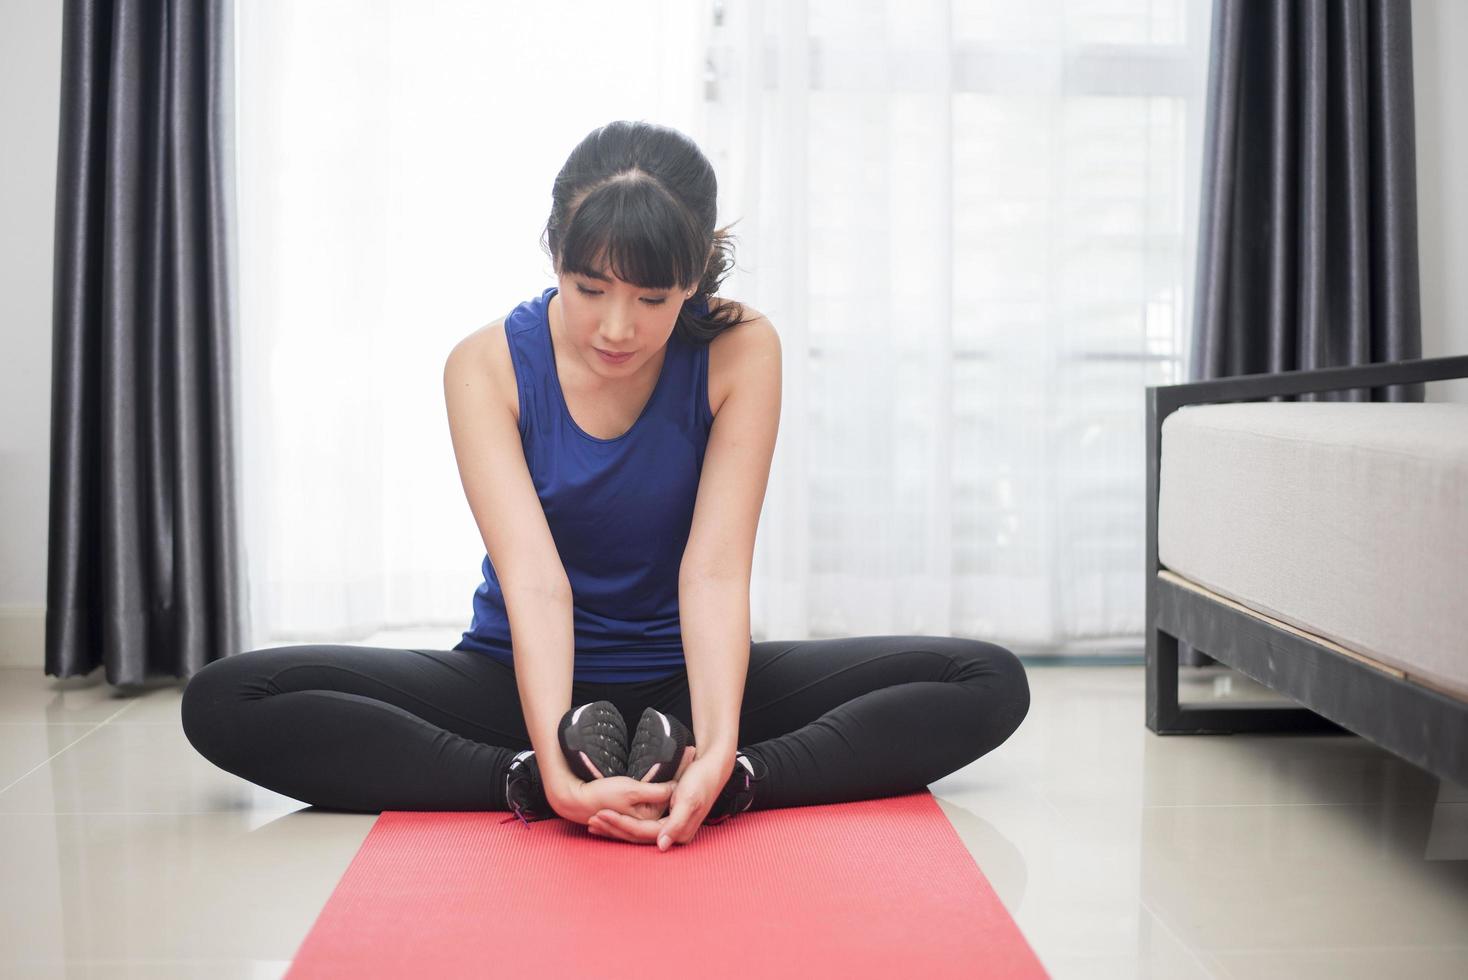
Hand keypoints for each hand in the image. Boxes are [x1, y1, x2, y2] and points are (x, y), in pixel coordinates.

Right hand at [589, 744, 696, 829]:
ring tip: (685, 755)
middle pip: (670, 791)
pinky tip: (667, 772)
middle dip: (681, 770)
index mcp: (651, 816)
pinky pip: (651, 792)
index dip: (682, 771)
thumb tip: (677, 788)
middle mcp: (648, 817)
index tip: (691, 752)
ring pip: (661, 790)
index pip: (673, 792)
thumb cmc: (603, 795)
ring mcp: (640, 813)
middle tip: (691, 749)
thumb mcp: (631, 791)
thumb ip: (656, 792)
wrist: (577, 799)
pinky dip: (660, 781)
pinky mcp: (631, 807)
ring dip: (673, 773)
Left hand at [591, 750, 732, 849]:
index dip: (620, 825)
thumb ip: (676, 823)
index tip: (600, 814)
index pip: (642, 833)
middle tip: (591, 820)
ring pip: (636, 832)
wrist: (713, 767)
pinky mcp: (666, 820)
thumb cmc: (701, 780)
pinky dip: (623, 822)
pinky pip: (640, 825)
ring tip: (594, 822)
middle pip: (636, 836)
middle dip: (613, 828)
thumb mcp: (689, 800)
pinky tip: (611, 818)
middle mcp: (673, 834)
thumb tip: (661, 845)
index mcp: (678, 832)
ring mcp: (669, 828)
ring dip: (615, 827)